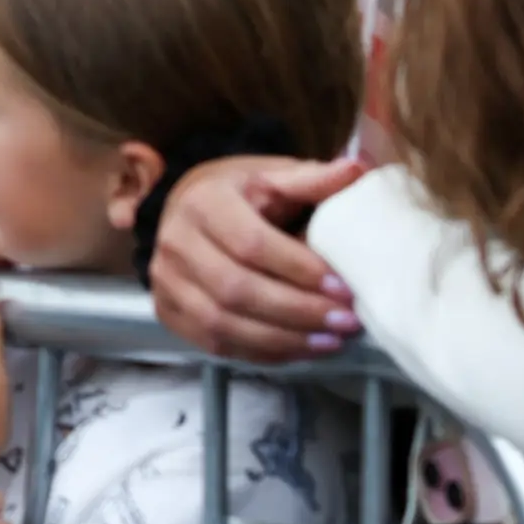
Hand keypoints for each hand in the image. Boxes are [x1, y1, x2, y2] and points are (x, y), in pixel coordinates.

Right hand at [146, 154, 366, 362]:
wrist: (190, 210)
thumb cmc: (242, 194)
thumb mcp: (274, 177)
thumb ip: (313, 179)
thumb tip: (357, 170)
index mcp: (204, 201)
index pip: (251, 243)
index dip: (299, 270)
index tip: (344, 288)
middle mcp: (175, 241)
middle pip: (236, 289)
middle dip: (297, 311)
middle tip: (346, 322)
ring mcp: (166, 281)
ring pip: (223, 324)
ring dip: (283, 339)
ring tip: (330, 341)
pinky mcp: (167, 311)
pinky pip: (215, 344)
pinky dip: (261, 353)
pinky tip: (299, 349)